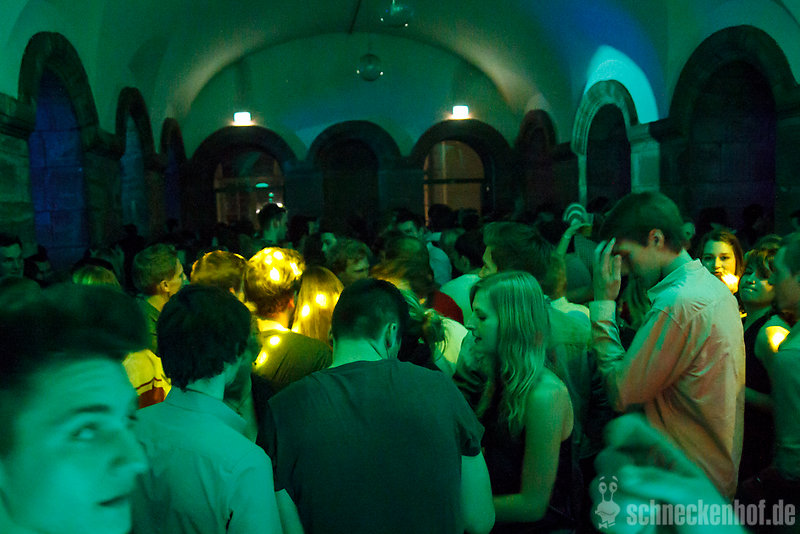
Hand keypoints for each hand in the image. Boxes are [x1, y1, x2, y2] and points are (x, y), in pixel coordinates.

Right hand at [591, 415, 741, 533]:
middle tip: (641, 494)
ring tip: (647, 517)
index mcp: (659, 457)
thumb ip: (658, 481)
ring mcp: (626, 498)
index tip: (615, 443)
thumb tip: (622, 474)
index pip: (630, 429)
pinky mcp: (618, 522)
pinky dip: (616, 524)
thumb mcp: (693, 496)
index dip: (617, 429)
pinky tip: (638, 530)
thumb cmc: (712, 521)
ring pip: (597, 488)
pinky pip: (598, 515)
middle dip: (616, 476)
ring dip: (618, 504)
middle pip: (606, 458)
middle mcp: (638, 473)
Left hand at [594, 239, 621, 301]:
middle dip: (601, 245)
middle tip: (607, 240)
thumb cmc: (611, 291)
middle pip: (596, 253)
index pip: (605, 254)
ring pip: (594, 256)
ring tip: (604, 245)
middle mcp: (596, 269)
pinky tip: (602, 255)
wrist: (601, 301)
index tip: (613, 239)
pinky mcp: (594, 274)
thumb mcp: (616, 280)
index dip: (609, 245)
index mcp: (602, 269)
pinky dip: (598, 254)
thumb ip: (616, 267)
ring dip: (599, 249)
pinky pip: (594, 260)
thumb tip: (617, 255)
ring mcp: (594, 271)